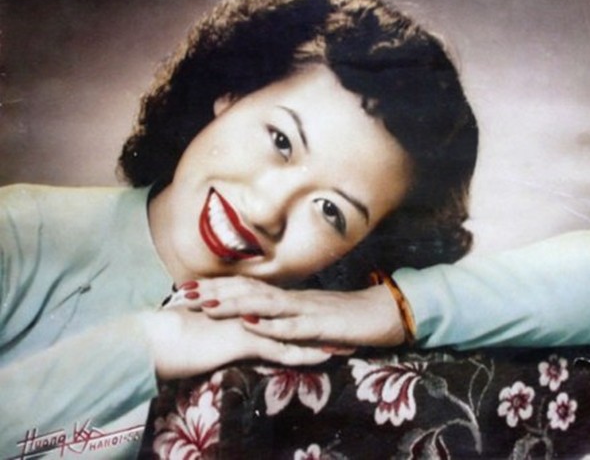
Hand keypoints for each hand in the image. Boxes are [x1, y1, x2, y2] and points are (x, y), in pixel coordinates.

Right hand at [139, 306, 331, 379]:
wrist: (153, 339)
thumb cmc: (171, 339)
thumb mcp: (201, 336)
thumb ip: (216, 334)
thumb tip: (223, 336)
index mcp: (239, 312)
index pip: (276, 315)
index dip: (297, 319)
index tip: (318, 323)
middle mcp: (246, 314)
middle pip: (290, 321)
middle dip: (316, 326)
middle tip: (342, 329)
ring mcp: (246, 325)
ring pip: (290, 333)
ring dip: (317, 341)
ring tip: (343, 345)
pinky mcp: (242, 339)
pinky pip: (278, 349)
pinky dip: (301, 354)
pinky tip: (320, 359)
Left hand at [177, 276, 405, 348]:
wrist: (382, 313)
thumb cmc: (344, 318)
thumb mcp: (307, 317)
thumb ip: (284, 317)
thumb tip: (257, 319)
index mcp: (287, 297)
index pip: (247, 288)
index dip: (217, 287)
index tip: (188, 288)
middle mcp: (292, 298)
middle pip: (249, 291)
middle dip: (215, 293)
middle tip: (183, 294)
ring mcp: (307, 310)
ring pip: (266, 305)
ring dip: (235, 305)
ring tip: (207, 306)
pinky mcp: (322, 325)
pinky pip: (294, 326)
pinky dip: (271, 326)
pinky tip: (251, 325)